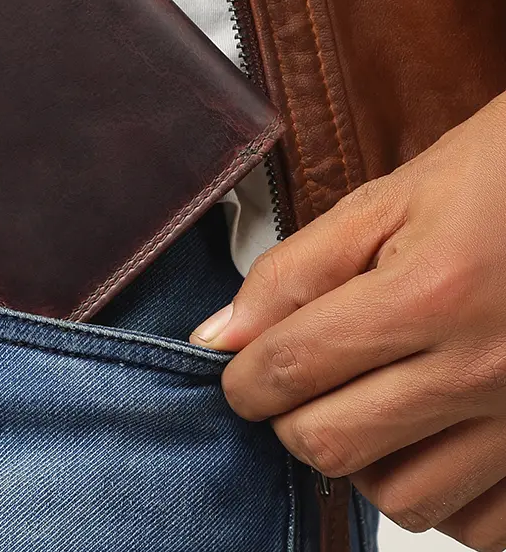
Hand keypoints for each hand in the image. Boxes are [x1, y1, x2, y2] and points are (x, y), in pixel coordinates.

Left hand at [190, 93, 505, 549]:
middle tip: (299, 383)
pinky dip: (439, 492)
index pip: (292, 368)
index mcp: (429, 294)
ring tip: (367, 405)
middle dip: (289, 418)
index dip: (242, 379)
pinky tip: (428, 438)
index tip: (238, 374)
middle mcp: (483, 370)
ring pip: (403, 499)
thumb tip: (220, 337)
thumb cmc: (492, 181)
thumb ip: (293, 272)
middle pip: (333, 445)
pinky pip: (480, 524)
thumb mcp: (384, 203)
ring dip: (362, 460)